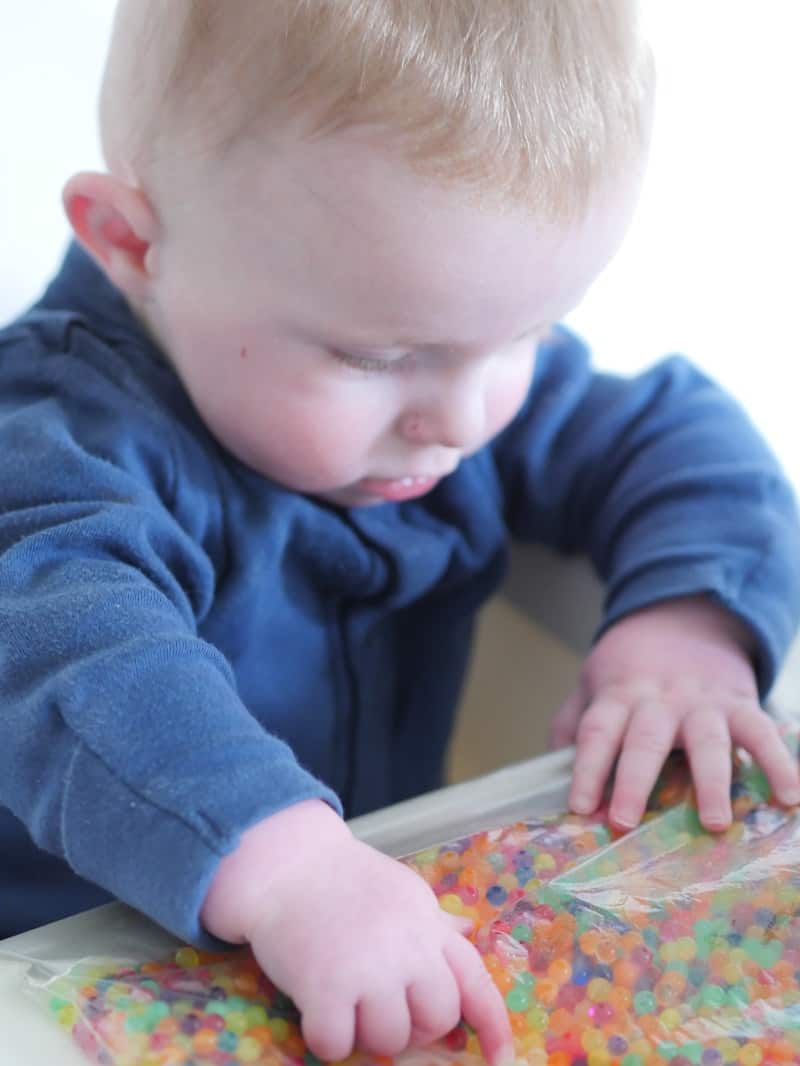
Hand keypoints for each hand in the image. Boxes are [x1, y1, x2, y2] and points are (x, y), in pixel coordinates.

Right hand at [201, 801, 512, 1064]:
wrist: (286, 862)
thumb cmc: (344, 878)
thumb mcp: (401, 890)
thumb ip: (433, 921)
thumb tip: (467, 932)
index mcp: (428, 924)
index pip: (475, 981)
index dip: (494, 1025)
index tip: (501, 1058)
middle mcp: (408, 948)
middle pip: (436, 1020)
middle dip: (412, 1025)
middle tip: (381, 1003)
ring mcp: (368, 969)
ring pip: (389, 1042)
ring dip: (366, 1033)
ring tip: (345, 997)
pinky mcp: (325, 987)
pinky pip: (337, 1046)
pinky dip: (326, 1037)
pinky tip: (317, 1008)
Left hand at [550, 596, 799, 831]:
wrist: (682, 616)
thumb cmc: (631, 667)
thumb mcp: (592, 684)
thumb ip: (571, 724)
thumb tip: (547, 773)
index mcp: (617, 696)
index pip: (595, 732)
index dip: (585, 768)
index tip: (579, 806)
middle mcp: (658, 699)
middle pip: (644, 740)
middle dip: (633, 781)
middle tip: (625, 822)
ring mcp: (702, 702)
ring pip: (706, 740)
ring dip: (711, 782)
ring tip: (714, 823)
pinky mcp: (740, 703)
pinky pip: (761, 733)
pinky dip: (778, 763)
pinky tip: (790, 798)